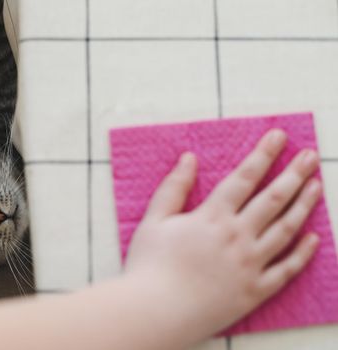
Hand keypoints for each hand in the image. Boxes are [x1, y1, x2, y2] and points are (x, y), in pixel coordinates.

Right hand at [125, 129, 320, 340]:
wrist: (157, 311)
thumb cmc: (150, 265)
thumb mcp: (154, 220)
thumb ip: (173, 187)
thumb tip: (189, 158)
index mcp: (213, 217)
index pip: (244, 178)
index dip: (263, 154)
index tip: (279, 136)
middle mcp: (238, 236)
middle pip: (273, 199)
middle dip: (293, 173)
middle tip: (310, 155)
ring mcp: (251, 263)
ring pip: (286, 229)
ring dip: (304, 205)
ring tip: (317, 186)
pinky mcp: (255, 289)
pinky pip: (287, 269)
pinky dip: (303, 253)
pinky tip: (314, 238)